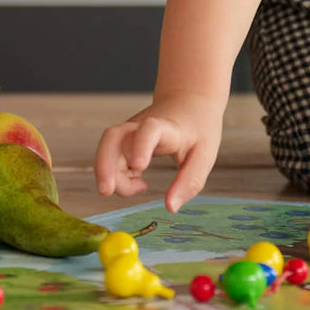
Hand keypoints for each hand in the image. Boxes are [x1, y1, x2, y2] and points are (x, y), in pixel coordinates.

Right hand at [94, 92, 223, 213]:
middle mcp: (142, 126)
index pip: (150, 130)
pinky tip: (137, 182)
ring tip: (138, 188)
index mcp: (167, 127)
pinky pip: (110, 158)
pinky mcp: (124, 140)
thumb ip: (189, 182)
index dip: (141, 145)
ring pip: (107, 148)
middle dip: (105, 164)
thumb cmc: (198, 129)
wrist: (190, 102)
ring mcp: (130, 131)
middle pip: (114, 137)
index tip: (140, 166)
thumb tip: (170, 207)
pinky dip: (116, 176)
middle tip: (106, 191)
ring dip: (109, 174)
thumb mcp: (204, 155)